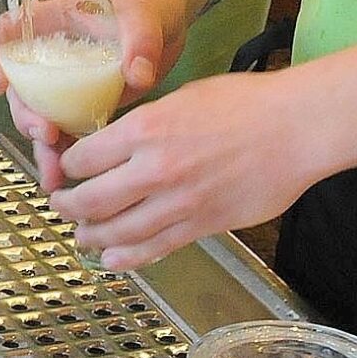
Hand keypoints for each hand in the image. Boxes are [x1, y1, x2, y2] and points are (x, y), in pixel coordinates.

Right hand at [0, 0, 192, 189]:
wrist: (169, 14)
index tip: (1, 84)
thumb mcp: (142, 16)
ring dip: (41, 145)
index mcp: (47, 20)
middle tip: (47, 133)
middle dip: (25, 114)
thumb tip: (137, 74)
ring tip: (54, 172)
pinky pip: (66, 129)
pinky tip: (67, 178)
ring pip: (39, 115)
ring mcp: (64, 81)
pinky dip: (64, 154)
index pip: (2, 35)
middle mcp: (47, 52)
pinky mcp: (84, 102)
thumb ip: (139, 43)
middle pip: (19, 86)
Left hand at [48, 67, 328, 271]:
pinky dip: (129, 258)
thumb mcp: (181, 97)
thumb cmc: (245, 103)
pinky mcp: (203, 225)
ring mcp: (179, 201)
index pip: (84, 158)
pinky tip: (113, 260)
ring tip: (82, 237)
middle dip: (68, 207)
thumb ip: (147, 123)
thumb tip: (121, 141)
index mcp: (145, 128)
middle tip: (61, 207)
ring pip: (119, 231)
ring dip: (93, 237)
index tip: (64, 170)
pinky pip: (157, 247)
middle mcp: (155, 168)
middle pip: (92, 200)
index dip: (67, 167)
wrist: (295, 128)